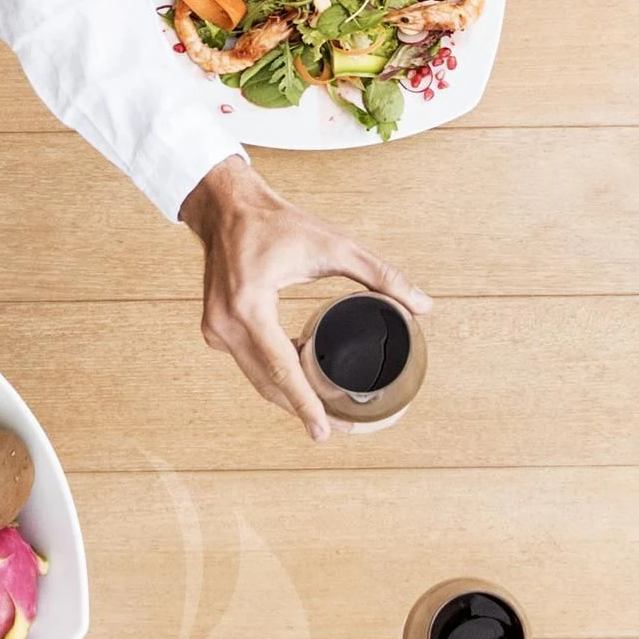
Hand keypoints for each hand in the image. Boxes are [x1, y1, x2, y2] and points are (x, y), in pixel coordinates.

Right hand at [179, 156, 430, 441]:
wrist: (226, 206)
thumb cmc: (276, 222)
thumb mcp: (333, 246)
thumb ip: (380, 276)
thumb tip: (423, 305)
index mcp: (250, 306)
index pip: (283, 368)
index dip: (307, 404)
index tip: (326, 431)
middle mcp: (226, 324)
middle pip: (268, 384)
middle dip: (303, 409)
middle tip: (338, 430)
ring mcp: (216, 330)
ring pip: (257, 379)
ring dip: (289, 396)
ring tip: (325, 414)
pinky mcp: (216, 330)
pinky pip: (249, 364)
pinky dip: (275, 374)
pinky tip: (302, 379)